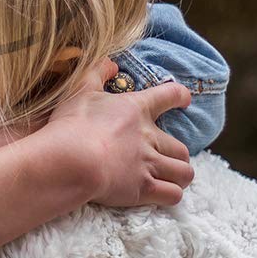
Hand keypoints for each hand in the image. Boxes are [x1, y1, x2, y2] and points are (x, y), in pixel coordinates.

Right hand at [49, 59, 193, 207]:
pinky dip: (171, 195)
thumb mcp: (80, 89)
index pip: (169, 96)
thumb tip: (111, 63)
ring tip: (171, 178)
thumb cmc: (73, 123)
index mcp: (136, 109)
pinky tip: (163, 194)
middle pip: (182, 148)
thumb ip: (97, 72)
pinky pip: (173, 195)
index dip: (179, 96)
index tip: (184, 99)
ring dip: (179, 176)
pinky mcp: (143, 189)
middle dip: (177, 154)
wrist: (72, 160)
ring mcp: (149, 164)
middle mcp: (149, 137)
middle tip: (166, 157)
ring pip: (184, 173)